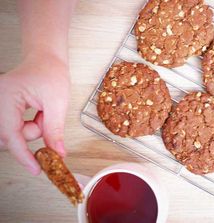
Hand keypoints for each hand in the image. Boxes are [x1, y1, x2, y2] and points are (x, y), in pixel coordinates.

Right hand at [0, 50, 69, 174]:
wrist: (46, 59)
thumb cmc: (51, 73)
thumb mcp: (57, 103)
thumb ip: (54, 130)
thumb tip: (57, 154)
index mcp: (6, 98)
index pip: (12, 135)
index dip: (24, 155)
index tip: (36, 169)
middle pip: (9, 136)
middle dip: (31, 134)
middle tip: (46, 120)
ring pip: (12, 133)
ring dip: (31, 129)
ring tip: (44, 112)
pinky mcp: (2, 107)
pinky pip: (13, 126)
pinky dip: (28, 125)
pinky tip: (37, 112)